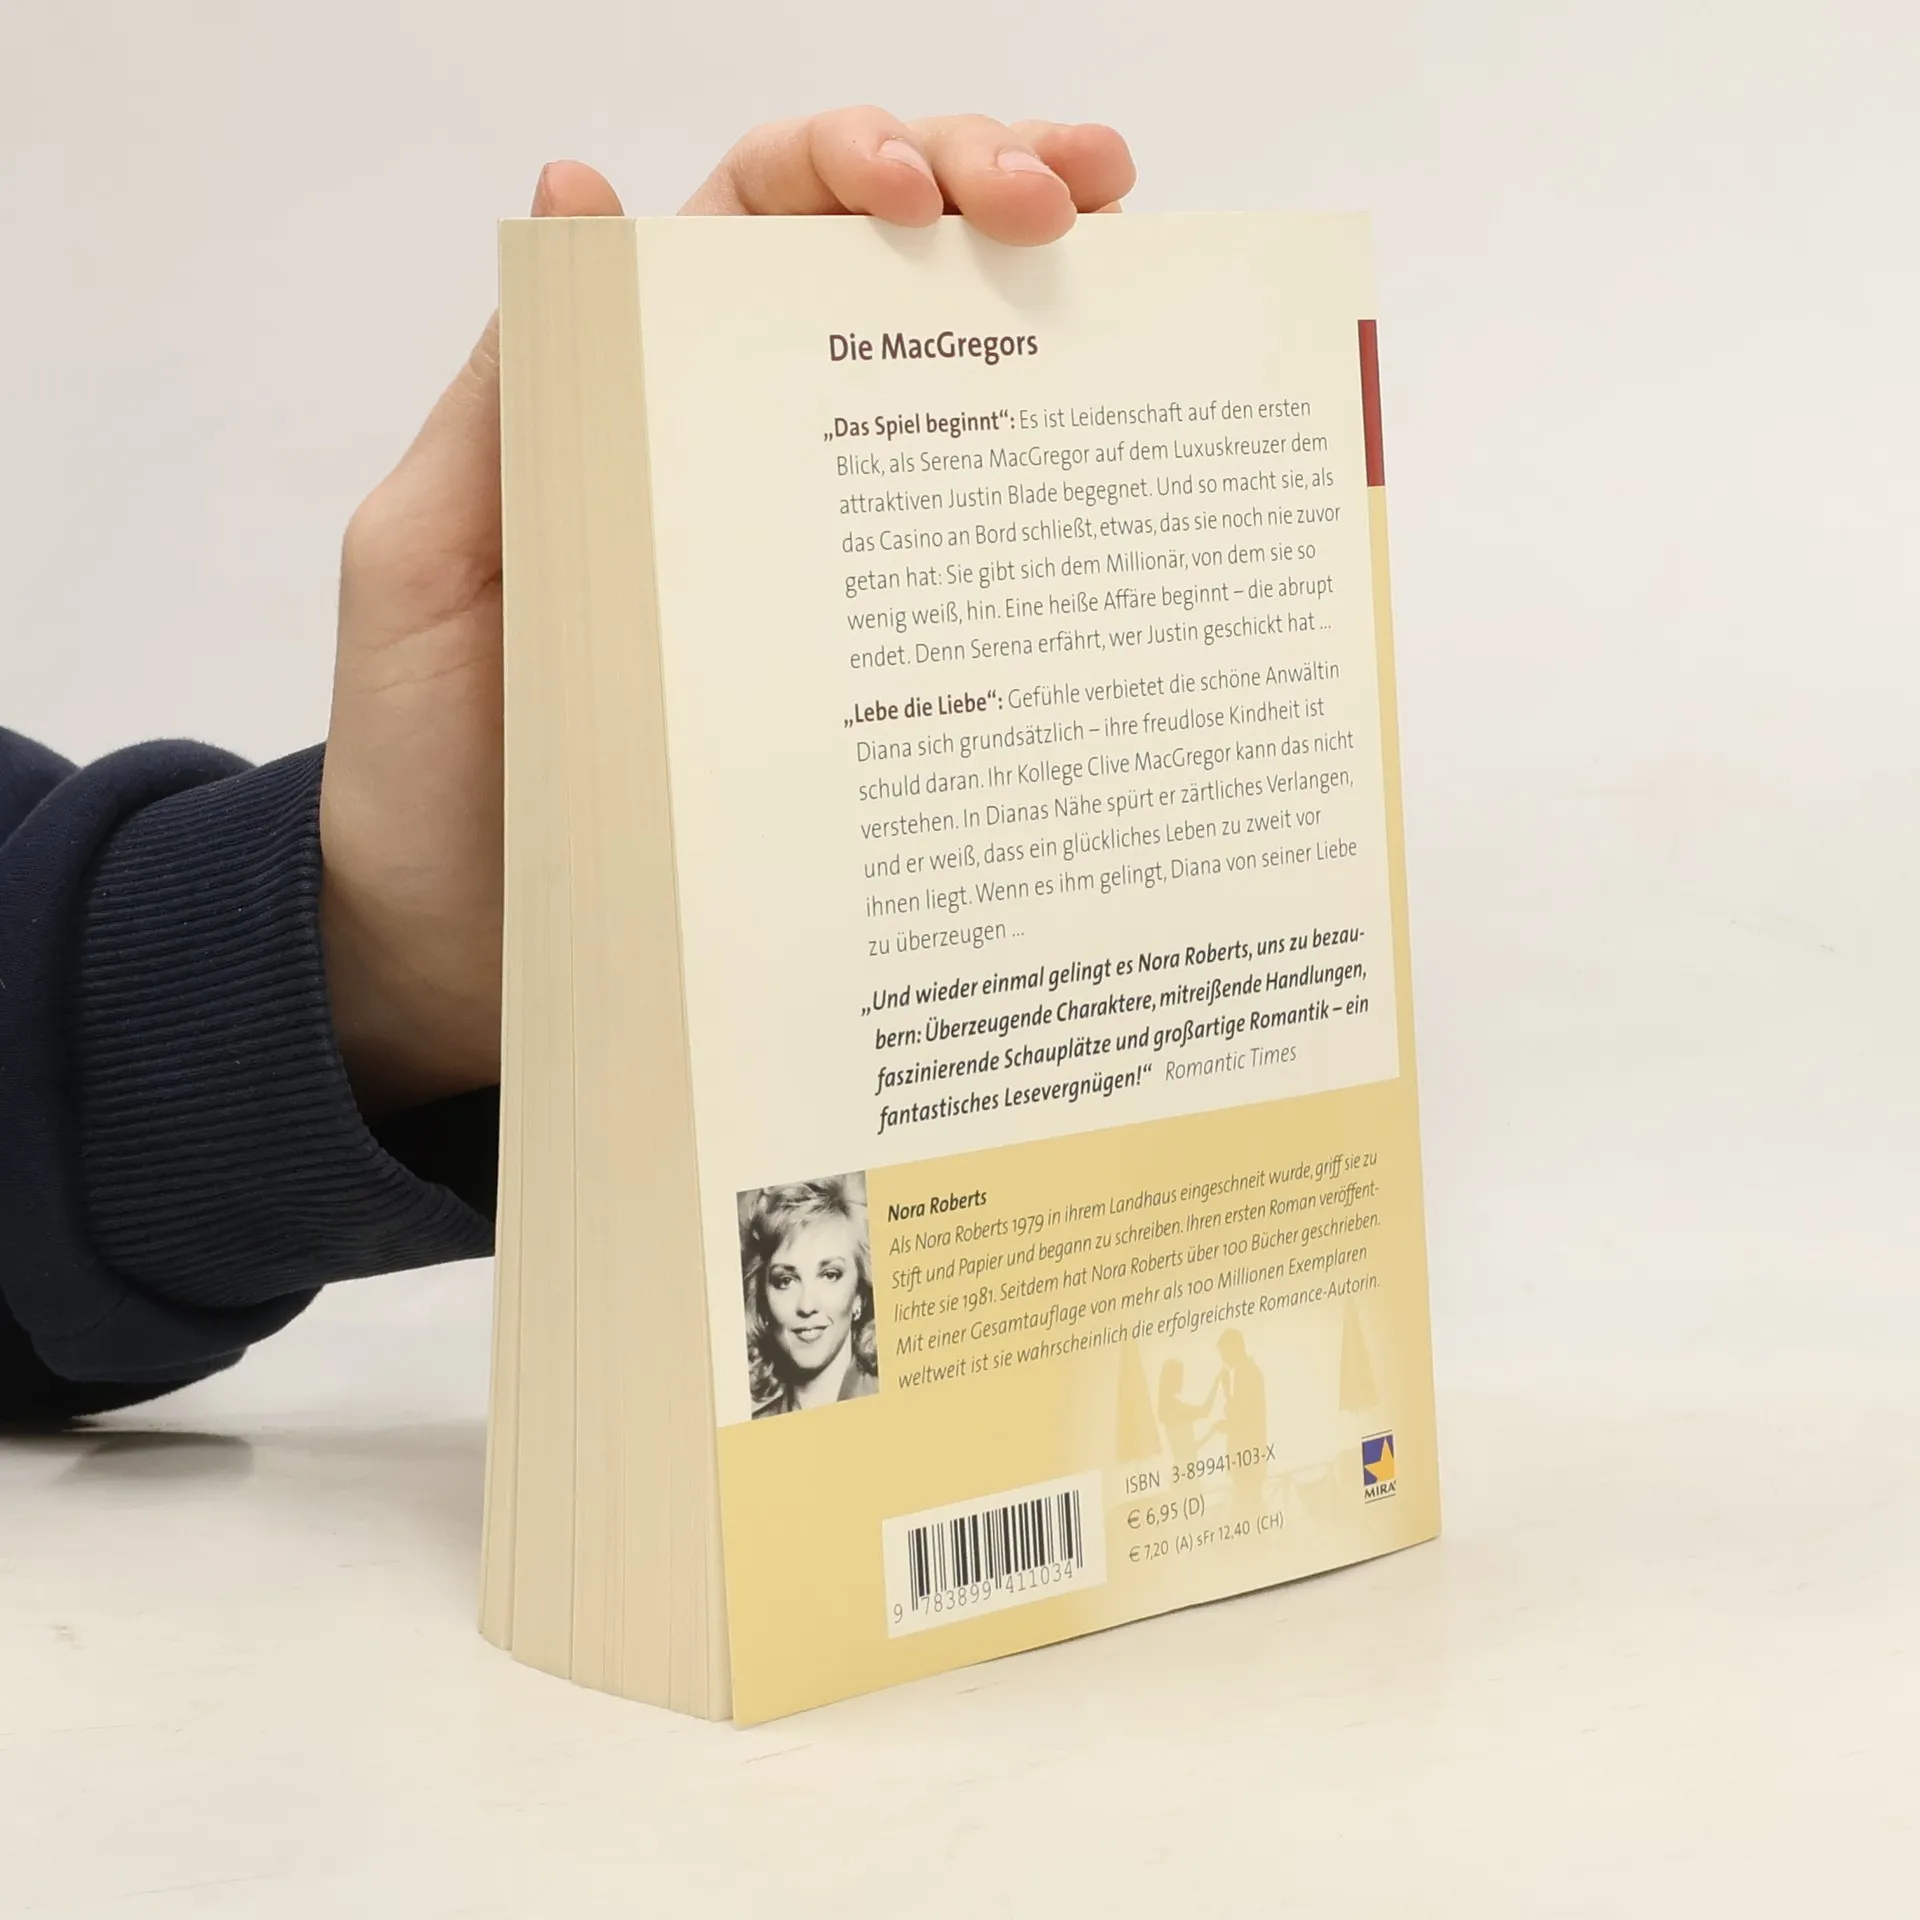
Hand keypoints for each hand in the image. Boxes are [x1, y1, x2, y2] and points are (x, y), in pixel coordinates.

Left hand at [319, 110, 1134, 1114]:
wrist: (464, 954)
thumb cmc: (425, 760)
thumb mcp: (429, 558)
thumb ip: (510, 398)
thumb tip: (578, 189)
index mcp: (634, 395)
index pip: (754, 217)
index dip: (846, 158)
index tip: (920, 186)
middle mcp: (742, 456)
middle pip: (881, 272)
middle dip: (986, 188)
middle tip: (1075, 198)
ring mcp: (817, 566)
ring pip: (948, 394)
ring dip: (1046, 308)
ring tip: (1121, 263)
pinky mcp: (868, 681)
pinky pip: (962, 575)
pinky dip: (1044, 508)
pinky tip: (1110, 466)